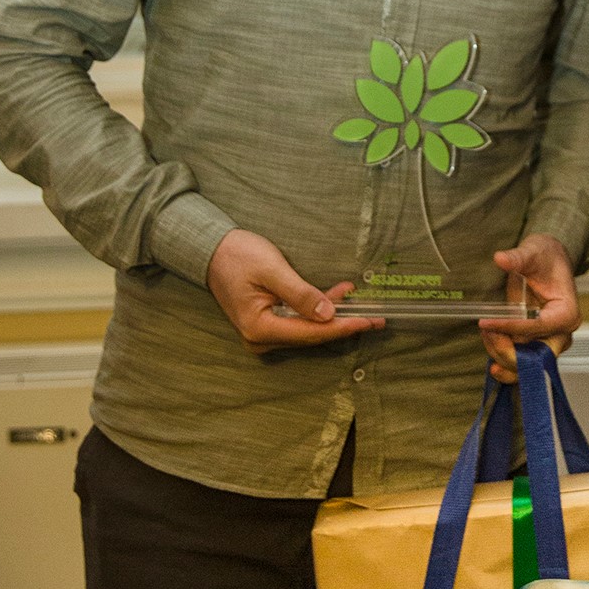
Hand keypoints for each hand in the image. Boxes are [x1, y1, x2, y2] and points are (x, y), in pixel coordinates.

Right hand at [206, 228, 382, 354]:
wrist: (211, 250)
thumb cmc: (238, 256)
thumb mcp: (272, 270)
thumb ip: (300, 294)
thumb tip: (328, 314)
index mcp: (259, 328)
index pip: (311, 333)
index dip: (343, 327)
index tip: (369, 321)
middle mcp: (261, 338)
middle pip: (312, 335)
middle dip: (344, 322)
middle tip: (377, 316)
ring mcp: (264, 334)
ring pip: (308, 328)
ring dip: (333, 314)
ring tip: (360, 300)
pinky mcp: (268, 324)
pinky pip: (299, 321)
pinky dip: (319, 310)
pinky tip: (337, 296)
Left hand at [480, 233, 579, 382]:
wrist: (548, 262)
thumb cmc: (546, 258)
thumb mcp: (533, 250)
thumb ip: (518, 257)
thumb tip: (501, 259)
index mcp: (567, 312)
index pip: (539, 327)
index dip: (511, 327)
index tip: (486, 322)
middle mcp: (561, 333)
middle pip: (537, 356)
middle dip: (508, 349)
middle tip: (486, 330)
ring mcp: (549, 342)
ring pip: (527, 364)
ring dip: (503, 355)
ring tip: (486, 334)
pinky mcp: (537, 345)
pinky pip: (523, 365)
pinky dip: (507, 367)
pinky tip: (492, 365)